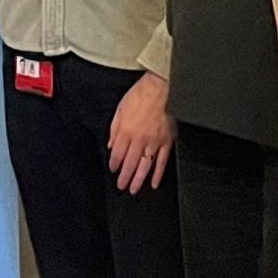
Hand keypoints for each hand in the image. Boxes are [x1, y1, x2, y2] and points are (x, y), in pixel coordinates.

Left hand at [105, 73, 173, 193]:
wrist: (162, 88)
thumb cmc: (141, 95)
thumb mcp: (120, 109)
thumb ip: (114, 129)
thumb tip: (111, 145)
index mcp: (126, 131)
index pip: (117, 154)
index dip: (114, 164)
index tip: (113, 170)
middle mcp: (139, 140)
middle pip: (130, 163)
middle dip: (124, 177)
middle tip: (121, 186)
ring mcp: (154, 142)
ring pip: (145, 166)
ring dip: (138, 179)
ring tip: (133, 189)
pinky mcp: (167, 142)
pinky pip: (161, 161)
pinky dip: (157, 174)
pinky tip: (153, 182)